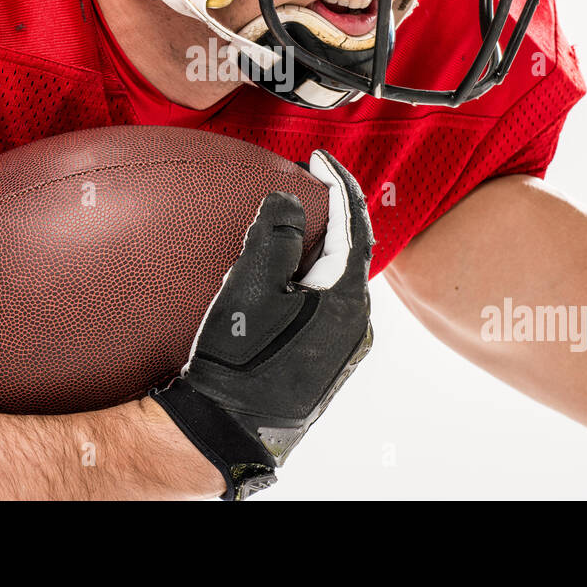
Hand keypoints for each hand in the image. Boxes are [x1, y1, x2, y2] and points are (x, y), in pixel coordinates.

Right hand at [148, 149, 373, 498]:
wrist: (228, 430)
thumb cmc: (239, 359)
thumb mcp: (252, 283)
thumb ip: (275, 233)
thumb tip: (291, 199)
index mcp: (349, 299)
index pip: (354, 225)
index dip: (338, 183)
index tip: (319, 157)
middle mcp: (358, 323)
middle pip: (351, 250)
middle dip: (333, 212)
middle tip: (308, 181)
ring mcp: (344, 346)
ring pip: (340, 278)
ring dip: (322, 245)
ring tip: (297, 220)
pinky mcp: (326, 361)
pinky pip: (329, 301)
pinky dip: (315, 274)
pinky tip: (290, 270)